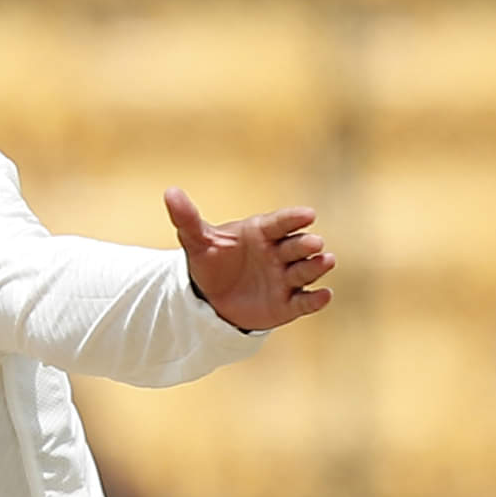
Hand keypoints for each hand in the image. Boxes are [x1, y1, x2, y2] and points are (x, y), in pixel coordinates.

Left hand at [167, 192, 335, 333]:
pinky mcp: (288, 304)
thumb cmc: (211, 262)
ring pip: (305, 271)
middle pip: (297, 246)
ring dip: (316, 267)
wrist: (211, 299)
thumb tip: (170, 192)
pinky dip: (316, 300)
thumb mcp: (196, 241)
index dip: (294, 219)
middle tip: (314, 243)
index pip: (280, 222)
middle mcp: (279, 253)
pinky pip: (305, 302)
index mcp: (262, 232)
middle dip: (306, 245)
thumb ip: (187, 218)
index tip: (308, 214)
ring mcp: (286, 279)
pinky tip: (325, 296)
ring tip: (325, 260)